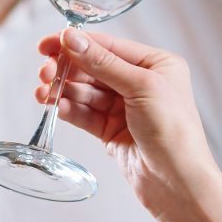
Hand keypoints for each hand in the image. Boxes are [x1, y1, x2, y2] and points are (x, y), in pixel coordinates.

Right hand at [37, 28, 221, 221]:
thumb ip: (103, 63)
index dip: (77, 43)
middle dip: (67, 69)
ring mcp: (126, 108)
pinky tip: (56, 106)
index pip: (109, 46)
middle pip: (94, 69)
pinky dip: (70, 109)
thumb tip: (73, 38)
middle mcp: (141, 83)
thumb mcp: (141, 87)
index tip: (48, 43)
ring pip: (86, 92)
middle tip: (45, 72)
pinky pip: (86, 114)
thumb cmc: (174, 132)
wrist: (177, 182)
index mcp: (156, 64)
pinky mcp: (112, 131)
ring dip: (64, 91)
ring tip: (44, 93)